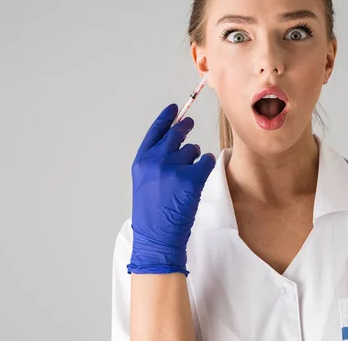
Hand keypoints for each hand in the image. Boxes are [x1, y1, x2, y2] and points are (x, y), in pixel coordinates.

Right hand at [127, 103, 215, 275]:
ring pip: (192, 150)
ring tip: (187, 178)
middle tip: (189, 124)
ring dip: (194, 158)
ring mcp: (173, 169)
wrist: (157, 238)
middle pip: (175, 134)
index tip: (174, 109)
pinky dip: (205, 167)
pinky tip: (199, 178)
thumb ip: (155, 162)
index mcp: (141, 162)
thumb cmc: (152, 214)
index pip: (155, 132)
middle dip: (184, 127)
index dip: (166, 118)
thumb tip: (175, 142)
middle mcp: (155, 161)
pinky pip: (205, 161)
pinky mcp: (191, 179)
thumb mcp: (145, 183)